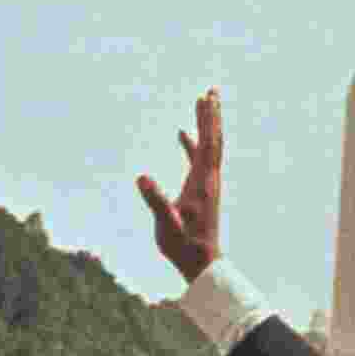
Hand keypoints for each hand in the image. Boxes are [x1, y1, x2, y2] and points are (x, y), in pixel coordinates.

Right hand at [137, 89, 222, 282]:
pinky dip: (193, 145)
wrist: (201, 264)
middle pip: (213, 140)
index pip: (207, 144)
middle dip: (212, 115)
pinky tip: (183, 135)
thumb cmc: (184, 247)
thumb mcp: (166, 225)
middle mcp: (209, 180)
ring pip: (208, 148)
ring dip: (205, 125)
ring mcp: (206, 185)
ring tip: (203, 102)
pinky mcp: (201, 192)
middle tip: (212, 90)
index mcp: (202, 183)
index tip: (207, 97)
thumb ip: (155, 201)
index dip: (207, 120)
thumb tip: (141, 178)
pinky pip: (198, 161)